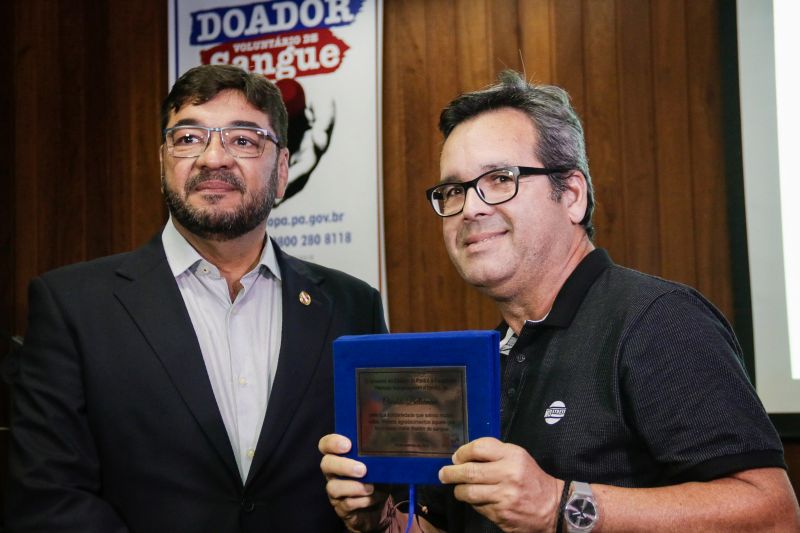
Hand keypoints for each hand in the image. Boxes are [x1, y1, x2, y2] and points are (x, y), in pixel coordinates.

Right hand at [319, 434, 389, 531]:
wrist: (379, 505)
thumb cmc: (377, 478)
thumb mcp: (380, 465)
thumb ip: (379, 455)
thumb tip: (387, 445)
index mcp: (339, 456)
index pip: (326, 444)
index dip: (332, 443)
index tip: (348, 445)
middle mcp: (333, 472)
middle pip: (326, 464)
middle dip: (343, 466)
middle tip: (362, 470)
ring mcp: (335, 490)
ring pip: (333, 487)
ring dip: (353, 487)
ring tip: (370, 488)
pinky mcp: (341, 507)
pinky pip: (346, 504)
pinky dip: (361, 501)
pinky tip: (371, 499)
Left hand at [438, 437, 561, 532]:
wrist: (552, 507)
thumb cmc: (531, 478)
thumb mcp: (518, 457)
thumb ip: (495, 454)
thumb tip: (464, 456)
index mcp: (512, 456)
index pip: (479, 448)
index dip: (462, 452)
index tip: (456, 457)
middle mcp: (508, 475)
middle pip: (469, 471)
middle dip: (451, 473)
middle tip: (443, 474)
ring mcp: (504, 497)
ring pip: (469, 492)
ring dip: (458, 490)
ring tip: (457, 488)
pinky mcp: (500, 514)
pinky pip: (478, 507)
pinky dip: (473, 503)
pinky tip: (476, 499)